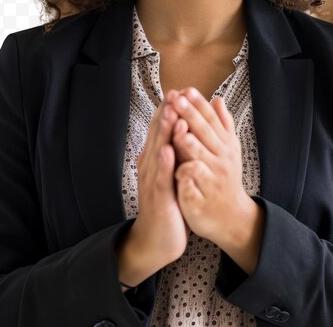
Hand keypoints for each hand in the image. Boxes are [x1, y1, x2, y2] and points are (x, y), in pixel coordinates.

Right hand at [117, 98, 188, 285]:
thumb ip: (175, 151)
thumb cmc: (168, 205)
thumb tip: (182, 127)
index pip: (160, 131)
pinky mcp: (158, 199)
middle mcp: (150, 167)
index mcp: (155, 160)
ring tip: (170, 113)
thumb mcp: (172, 174)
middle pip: (157, 136)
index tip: (177, 91)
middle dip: (165, 114)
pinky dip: (164, 164)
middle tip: (172, 93)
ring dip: (163, 133)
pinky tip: (168, 151)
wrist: (156, 241)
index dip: (168, 111)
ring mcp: (152, 182)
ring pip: (158, 152)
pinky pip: (162, 179)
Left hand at [169, 88, 262, 272]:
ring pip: (198, 159)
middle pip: (204, 135)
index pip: (211, 121)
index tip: (187, 90)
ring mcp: (212, 180)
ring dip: (188, 146)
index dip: (199, 105)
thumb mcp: (227, 149)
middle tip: (177, 101)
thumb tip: (218, 98)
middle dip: (190, 116)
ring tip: (179, 132)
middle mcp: (221, 161)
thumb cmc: (224, 177)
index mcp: (225, 146)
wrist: (231, 217)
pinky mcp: (201, 199)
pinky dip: (185, 178)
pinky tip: (176, 171)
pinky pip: (192, 186)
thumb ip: (221, 124)